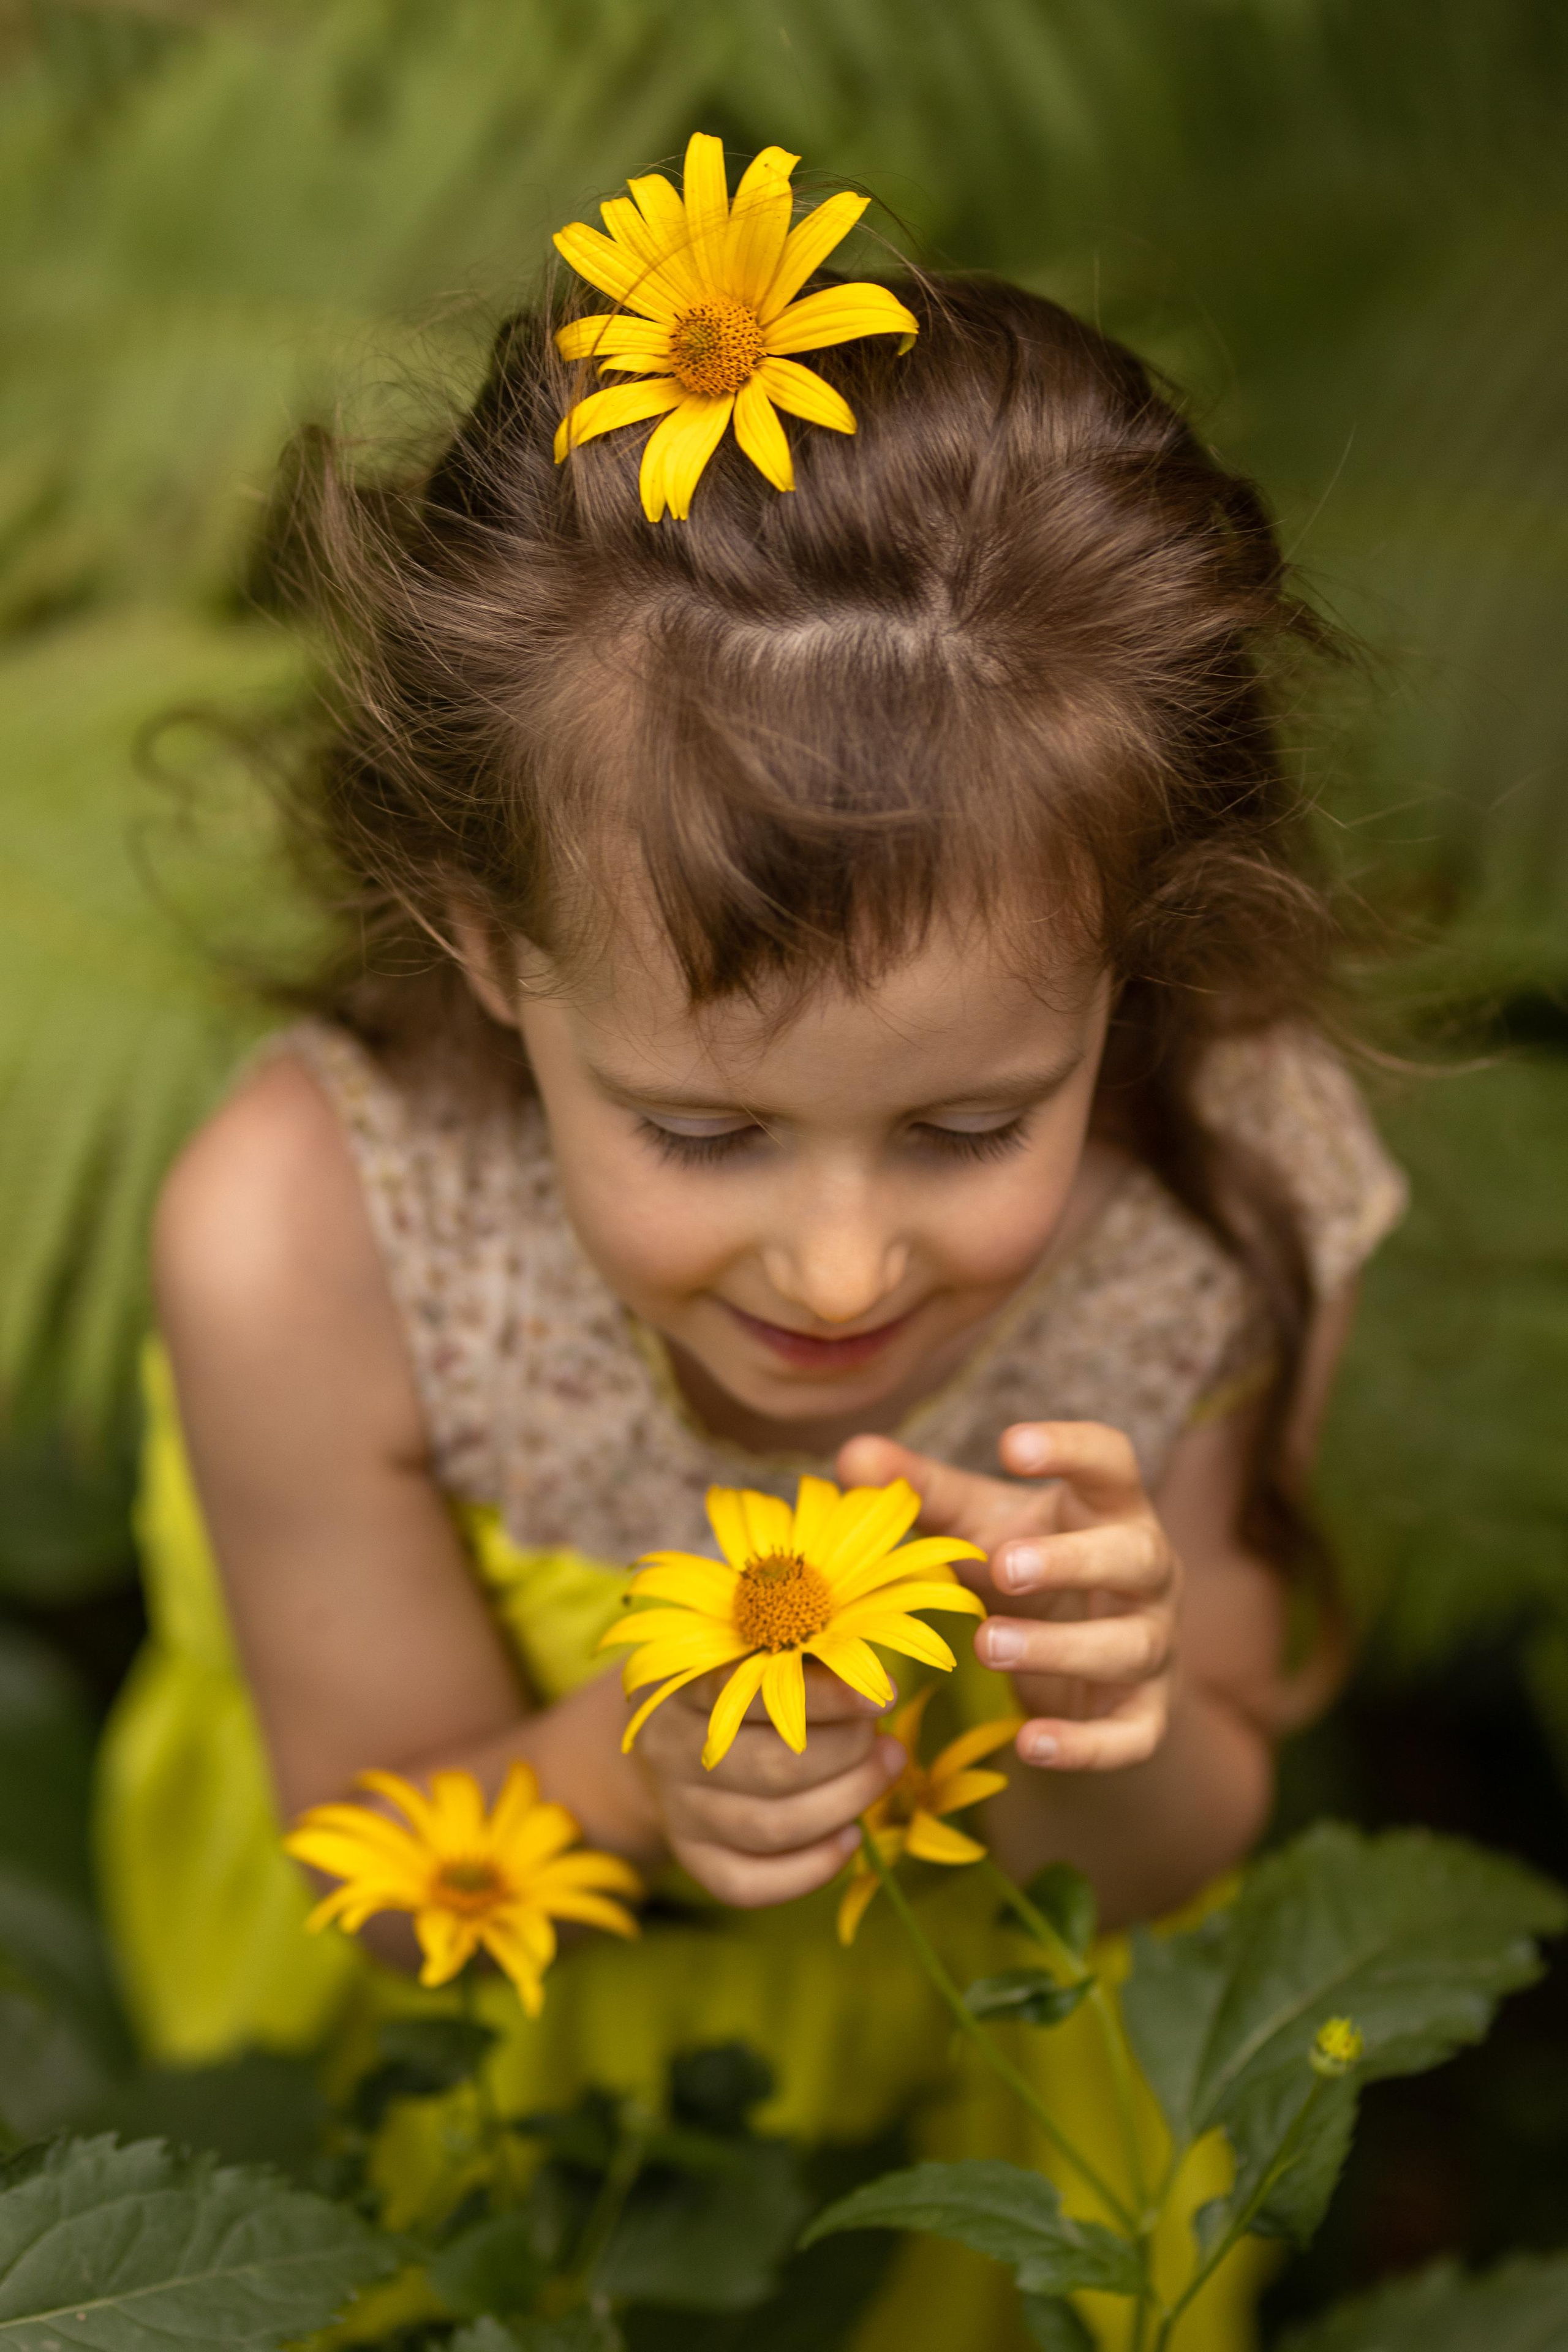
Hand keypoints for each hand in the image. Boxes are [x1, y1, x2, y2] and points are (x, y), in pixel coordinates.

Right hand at [629, 1661, 905, 1907]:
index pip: (755, 1694)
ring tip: (885, 1771)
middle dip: (848, 1755)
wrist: (668, 1738)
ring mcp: (680, 1811)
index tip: (882, 1693)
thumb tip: (870, 1674)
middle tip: (888, 1742)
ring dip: (846, 1803)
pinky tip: (851, 1836)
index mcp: (682, 1685)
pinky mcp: (694, 1860)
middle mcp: (673, 1750)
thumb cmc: (733, 1680)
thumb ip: (800, 1658)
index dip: (827, 1698)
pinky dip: (812, 1868)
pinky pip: (751, 1885)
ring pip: (771, 1828)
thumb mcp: (752, 1652)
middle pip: (771, 1768)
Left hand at [837, 1423, 1180, 1773]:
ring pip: (1132, 1645)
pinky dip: (1085, 1743)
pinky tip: (1029, 1743)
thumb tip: (851, 1457)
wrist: (1079, 1658)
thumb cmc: (1024, 1564)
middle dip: (1072, 1561)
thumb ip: (919, 1489)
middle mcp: (1146, 1570)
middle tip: (1002, 1567)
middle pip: (1137, 1555)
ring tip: (989, 1645)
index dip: (1070, 1447)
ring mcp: (1153, 1642)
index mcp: (1107, 1507)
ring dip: (1061, 1648)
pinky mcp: (1144, 1713)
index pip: (1111, 1459)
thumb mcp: (975, 1524)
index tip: (1010, 1446)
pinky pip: (1131, 1733)